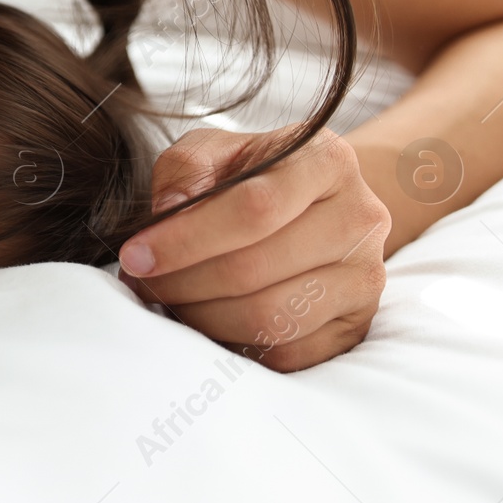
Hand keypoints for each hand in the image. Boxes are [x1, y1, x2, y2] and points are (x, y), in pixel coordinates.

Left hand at [117, 124, 390, 371]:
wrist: (316, 204)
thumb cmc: (255, 173)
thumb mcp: (216, 149)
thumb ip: (185, 167)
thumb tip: (169, 210)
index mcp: (326, 160)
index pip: (254, 209)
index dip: (186, 239)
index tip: (137, 255)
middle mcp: (360, 217)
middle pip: (256, 269)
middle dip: (183, 283)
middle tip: (144, 282)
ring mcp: (365, 276)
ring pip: (271, 318)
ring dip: (203, 317)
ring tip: (172, 299)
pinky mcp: (356, 325)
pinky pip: (286, 353)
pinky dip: (234, 344)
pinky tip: (208, 318)